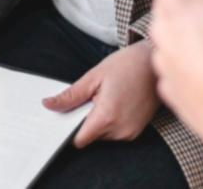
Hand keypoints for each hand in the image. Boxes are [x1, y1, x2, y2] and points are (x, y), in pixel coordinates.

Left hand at [42, 40, 159, 147]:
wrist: (153, 63)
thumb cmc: (127, 65)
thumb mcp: (94, 76)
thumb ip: (70, 96)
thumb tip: (49, 105)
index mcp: (107, 116)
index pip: (79, 139)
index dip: (70, 129)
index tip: (68, 117)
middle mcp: (120, 130)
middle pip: (91, 137)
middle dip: (87, 120)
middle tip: (94, 97)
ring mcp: (130, 133)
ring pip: (103, 135)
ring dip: (100, 121)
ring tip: (109, 97)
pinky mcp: (137, 132)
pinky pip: (115, 133)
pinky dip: (112, 121)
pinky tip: (118, 102)